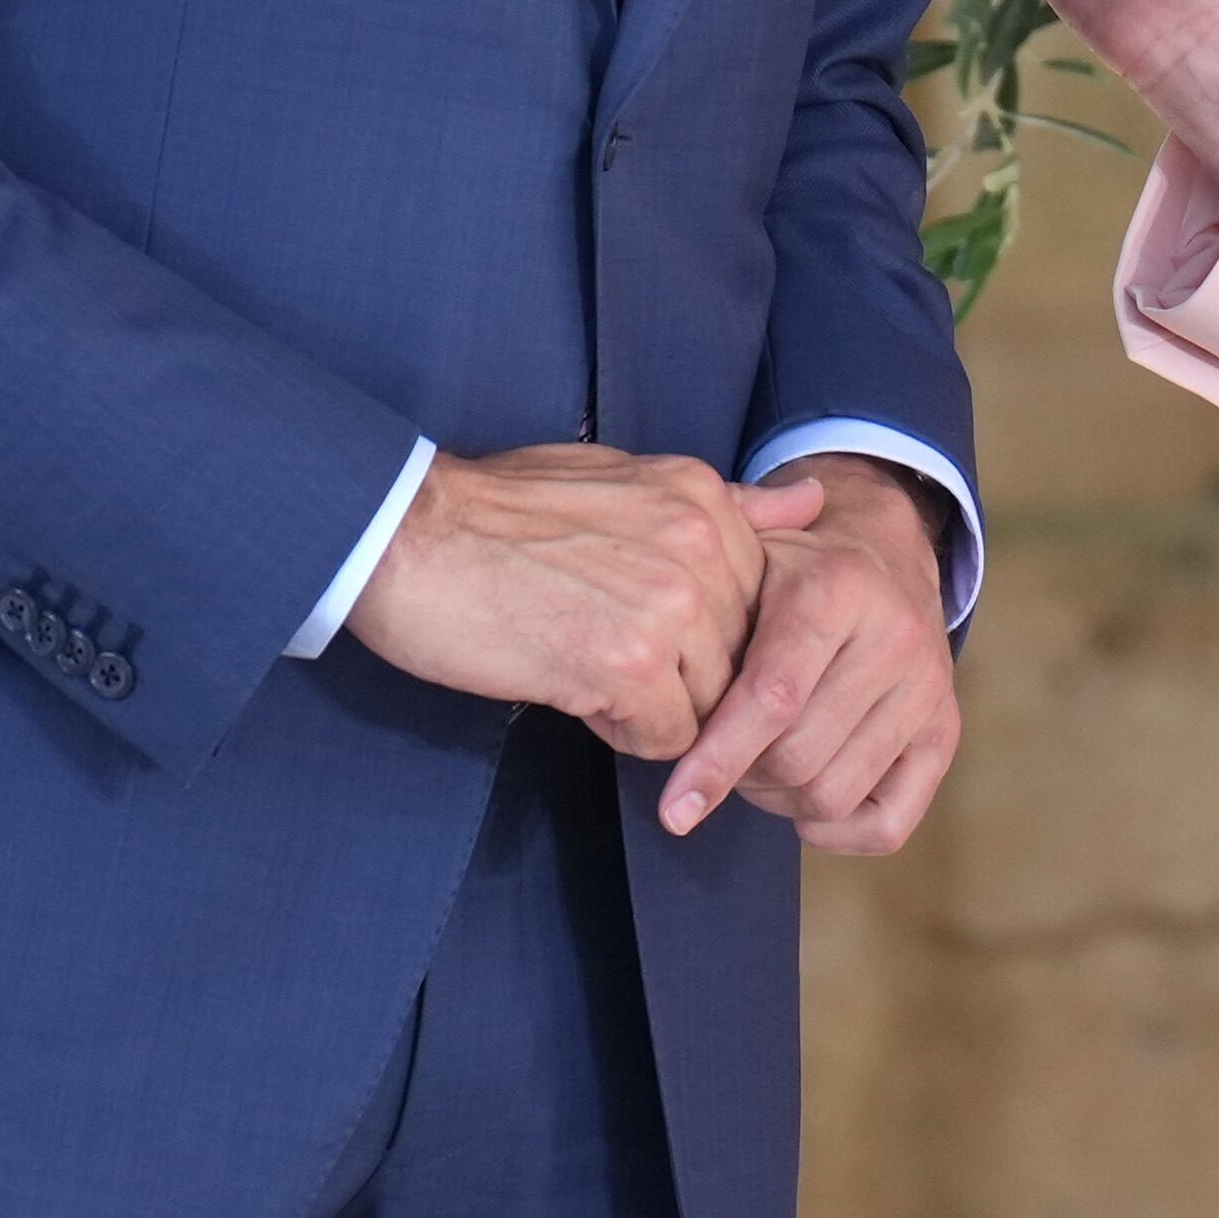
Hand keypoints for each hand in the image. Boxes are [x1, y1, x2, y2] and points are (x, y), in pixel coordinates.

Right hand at [341, 443, 824, 759]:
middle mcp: (701, 544)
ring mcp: (669, 605)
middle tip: (610, 658)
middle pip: (741, 657)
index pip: (757, 601)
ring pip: (711, 705)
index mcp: (702, 497)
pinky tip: (570, 689)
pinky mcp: (627, 665)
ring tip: (584, 667)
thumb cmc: (497, 513)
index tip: (650, 634)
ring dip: (655, 708)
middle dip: (689, 677)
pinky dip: (623, 732)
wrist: (405, 535)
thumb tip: (814, 503)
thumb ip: (723, 504)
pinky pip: (667, 738)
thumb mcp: (622, 480)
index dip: (706, 634)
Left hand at [661, 455, 963, 854]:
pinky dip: (835, 833)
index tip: (674, 808)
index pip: (773, 696)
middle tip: (716, 756)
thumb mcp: (745, 552)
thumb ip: (698, 597)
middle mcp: (896, 634)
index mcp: (838, 586)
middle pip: (798, 757)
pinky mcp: (946, 729)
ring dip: (777, 800)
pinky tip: (803, 800)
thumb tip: (643, 671)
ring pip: (832, 794)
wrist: (884, 546)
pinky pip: (887, 822)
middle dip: (740, 775)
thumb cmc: (790, 565)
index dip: (717, 758)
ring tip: (755, 766)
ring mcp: (929, 686)